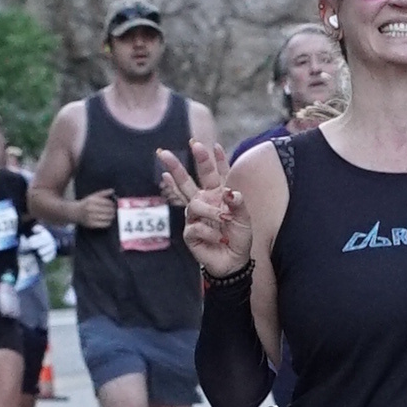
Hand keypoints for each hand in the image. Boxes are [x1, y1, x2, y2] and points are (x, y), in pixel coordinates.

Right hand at [76, 188, 116, 231]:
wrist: (75, 212)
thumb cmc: (86, 203)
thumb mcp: (93, 196)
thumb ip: (103, 193)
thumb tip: (112, 190)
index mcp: (92, 200)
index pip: (107, 203)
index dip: (112, 204)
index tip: (114, 205)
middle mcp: (90, 208)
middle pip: (108, 210)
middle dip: (113, 210)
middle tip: (114, 211)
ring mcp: (90, 217)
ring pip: (107, 217)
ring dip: (111, 216)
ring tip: (112, 215)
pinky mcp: (91, 224)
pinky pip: (104, 224)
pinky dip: (108, 222)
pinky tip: (108, 220)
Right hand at [158, 146, 250, 278]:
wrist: (233, 261)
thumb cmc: (238, 238)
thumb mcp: (244, 219)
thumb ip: (238, 204)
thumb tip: (230, 192)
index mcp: (218, 195)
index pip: (215, 174)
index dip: (216, 160)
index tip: (214, 145)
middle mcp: (204, 202)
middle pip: (187, 181)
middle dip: (176, 166)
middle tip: (162, 152)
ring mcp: (194, 216)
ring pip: (194, 203)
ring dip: (211, 212)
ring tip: (224, 221)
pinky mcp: (189, 232)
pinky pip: (196, 225)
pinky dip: (210, 231)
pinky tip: (217, 238)